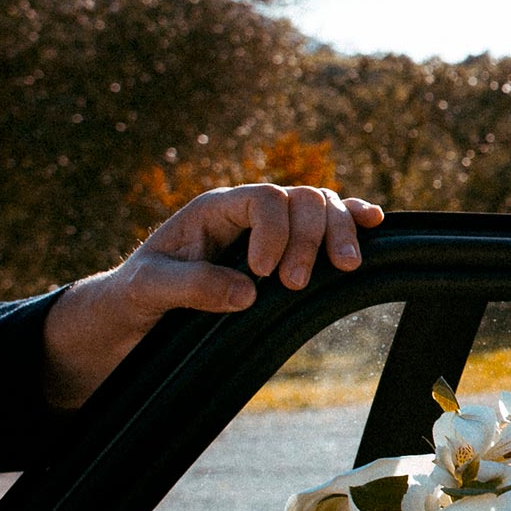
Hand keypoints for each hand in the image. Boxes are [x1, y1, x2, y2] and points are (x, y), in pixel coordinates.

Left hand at [42, 184, 385, 407]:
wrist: (136, 311)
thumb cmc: (137, 295)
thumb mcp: (149, 289)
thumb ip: (192, 285)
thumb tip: (248, 292)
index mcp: (214, 209)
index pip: (262, 198)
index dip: (274, 231)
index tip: (263, 275)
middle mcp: (247, 210)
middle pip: (301, 198)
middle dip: (311, 237)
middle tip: (296, 283)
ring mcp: (273, 226)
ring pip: (322, 205)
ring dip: (339, 232)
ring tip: (346, 267)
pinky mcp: (289, 246)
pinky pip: (329, 221)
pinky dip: (352, 219)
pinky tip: (373, 222)